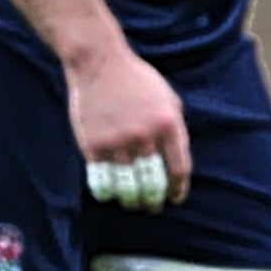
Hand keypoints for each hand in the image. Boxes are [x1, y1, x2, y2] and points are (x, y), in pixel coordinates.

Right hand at [66, 45, 191, 210]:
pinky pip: (101, 179)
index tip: (175, 198)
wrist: (98, 62)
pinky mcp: (92, 144)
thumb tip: (175, 161)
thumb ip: (174, 127)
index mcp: (168, 124)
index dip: (178, 189)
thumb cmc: (135, 78)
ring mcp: (117, 141)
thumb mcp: (167, 97)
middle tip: (152, 207)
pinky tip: (110, 193)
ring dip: (131, 200)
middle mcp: (144, 135)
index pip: (179, 169)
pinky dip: (107, 190)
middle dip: (154, 201)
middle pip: (153, 184)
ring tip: (132, 204)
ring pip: (127, 186)